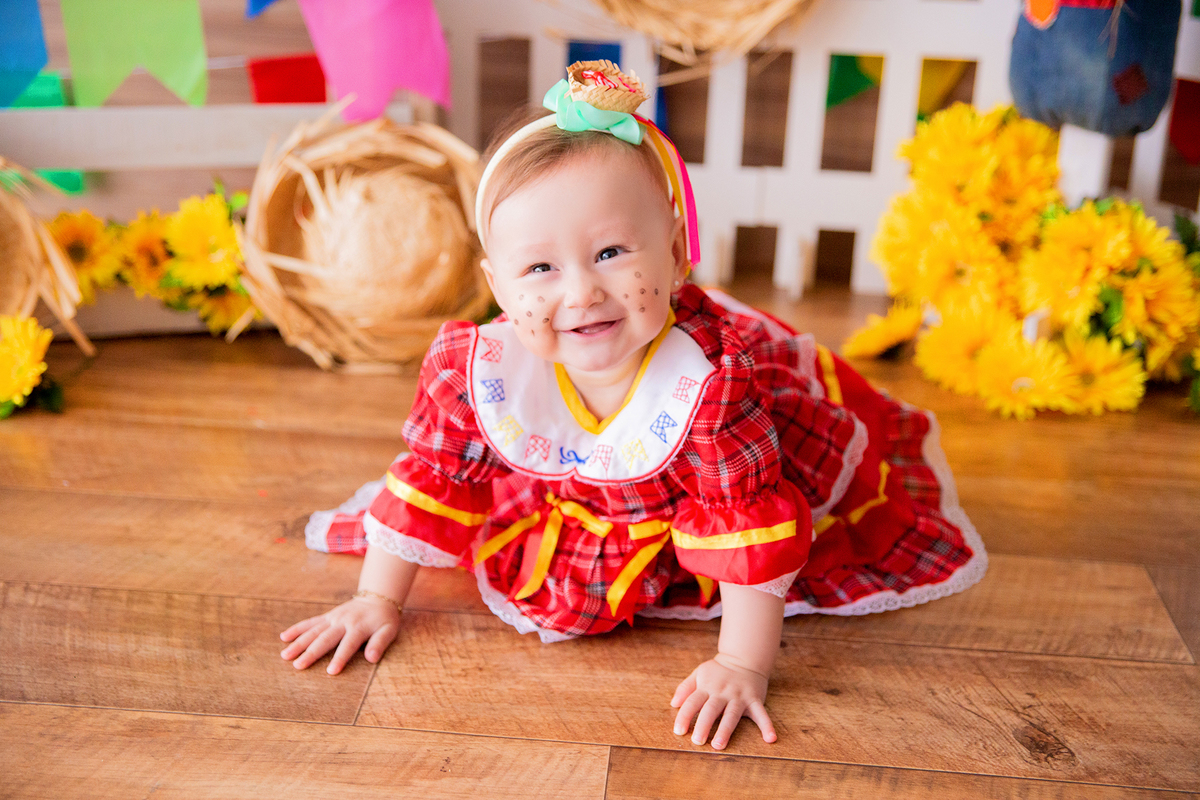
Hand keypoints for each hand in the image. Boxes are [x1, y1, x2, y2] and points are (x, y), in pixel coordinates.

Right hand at [280, 595, 400, 674]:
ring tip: (285, 655)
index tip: (330, 671)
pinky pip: (310, 622)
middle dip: (311, 653)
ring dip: (299, 643)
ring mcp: (333, 618)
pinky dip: (297, 629)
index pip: (348, 645)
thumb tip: (371, 659)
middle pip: (325, 639)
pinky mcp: (327, 616)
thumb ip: (380, 643)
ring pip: (313, 631)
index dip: (340, 658)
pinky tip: (284, 637)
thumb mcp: (389, 630)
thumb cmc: (384, 619)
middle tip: (298, 665)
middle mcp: (343, 622)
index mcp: (359, 627)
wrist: (377, 598)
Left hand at [670, 653, 775, 749]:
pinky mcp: (755, 700)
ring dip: (725, 730)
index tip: (679, 731)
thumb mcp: (699, 673)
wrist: (744, 658)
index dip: (685, 716)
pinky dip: (766, 726)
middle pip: (711, 710)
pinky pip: (761, 714)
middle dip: (704, 725)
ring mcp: (739, 696)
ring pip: (731, 714)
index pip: (693, 702)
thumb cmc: (719, 670)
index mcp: (707, 686)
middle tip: (697, 741)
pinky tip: (770, 739)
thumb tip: (673, 704)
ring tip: (718, 744)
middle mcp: (723, 692)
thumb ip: (685, 688)